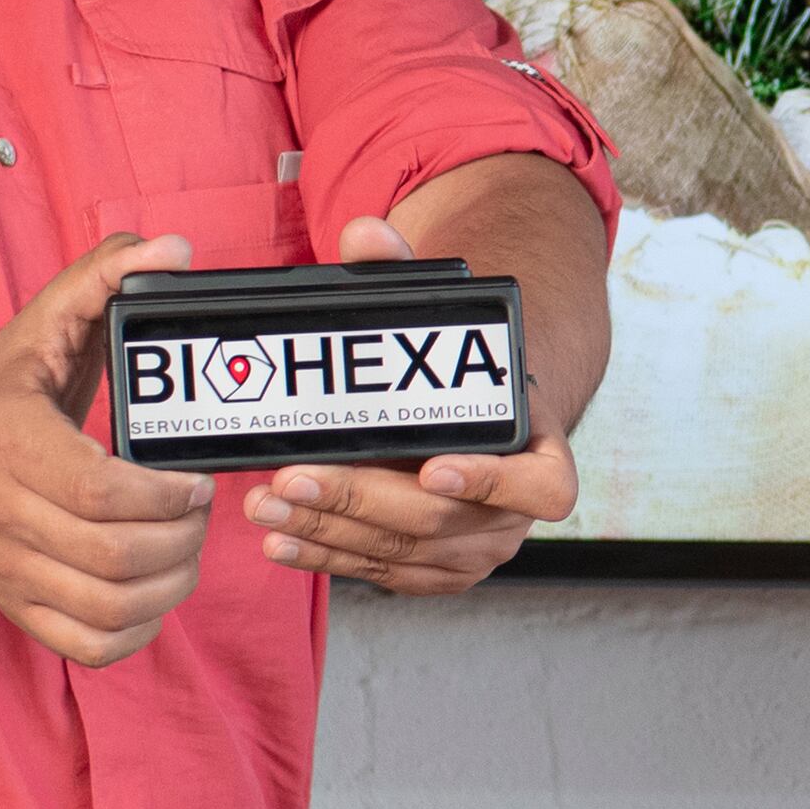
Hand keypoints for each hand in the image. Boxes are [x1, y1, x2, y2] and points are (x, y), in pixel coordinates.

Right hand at [0, 233, 215, 665]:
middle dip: (181, 538)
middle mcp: (0, 511)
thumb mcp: (52, 318)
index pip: (97, 491)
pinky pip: (90, 647)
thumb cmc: (10, 389)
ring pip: (109, 607)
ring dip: (171, 583)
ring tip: (184, 545)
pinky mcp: (19, 605)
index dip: (164, 495)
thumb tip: (173, 251)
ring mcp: (7, 567)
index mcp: (11, 441)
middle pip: (113, 555)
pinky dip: (138, 631)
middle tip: (199, 510)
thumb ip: (110, 273)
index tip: (194, 480)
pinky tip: (153, 588)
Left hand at [240, 218, 576, 594]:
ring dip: (327, 530)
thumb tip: (366, 236)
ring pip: (400, 552)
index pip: (544, 486)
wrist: (468, 416)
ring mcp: (473, 549)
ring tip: (265, 504)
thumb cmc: (455, 369)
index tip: (432, 468)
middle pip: (440, 520)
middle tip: (294, 476)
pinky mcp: (433, 571)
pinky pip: (380, 572)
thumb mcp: (437, 321)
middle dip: (359, 500)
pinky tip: (281, 539)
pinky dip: (327, 557)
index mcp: (539, 452)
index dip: (493, 482)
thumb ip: (401, 276)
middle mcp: (512, 513)